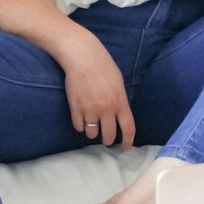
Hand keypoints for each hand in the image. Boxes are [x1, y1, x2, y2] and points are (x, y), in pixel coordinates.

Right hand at [58, 31, 135, 148]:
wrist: (82, 56)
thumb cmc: (103, 66)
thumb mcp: (118, 83)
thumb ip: (120, 100)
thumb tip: (119, 116)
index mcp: (120, 101)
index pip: (128, 128)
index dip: (128, 141)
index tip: (126, 148)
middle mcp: (106, 109)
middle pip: (108, 136)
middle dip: (107, 140)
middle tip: (106, 140)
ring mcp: (90, 109)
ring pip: (92, 134)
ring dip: (92, 132)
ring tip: (92, 124)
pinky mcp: (75, 108)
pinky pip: (79, 126)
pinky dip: (80, 125)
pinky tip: (81, 117)